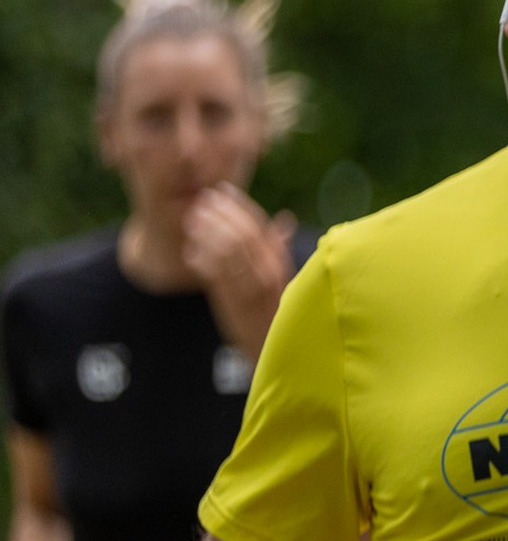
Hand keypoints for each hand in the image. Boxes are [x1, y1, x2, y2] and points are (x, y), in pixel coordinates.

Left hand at [184, 186, 294, 359]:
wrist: (274, 349)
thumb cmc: (277, 313)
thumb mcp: (282, 278)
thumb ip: (279, 249)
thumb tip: (284, 219)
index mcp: (280, 263)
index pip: (260, 224)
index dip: (239, 205)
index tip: (221, 191)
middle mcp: (268, 272)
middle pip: (242, 232)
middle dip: (219, 213)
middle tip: (200, 202)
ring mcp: (250, 287)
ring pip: (226, 249)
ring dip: (206, 232)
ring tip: (191, 223)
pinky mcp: (233, 301)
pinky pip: (214, 273)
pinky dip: (201, 259)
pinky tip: (191, 253)